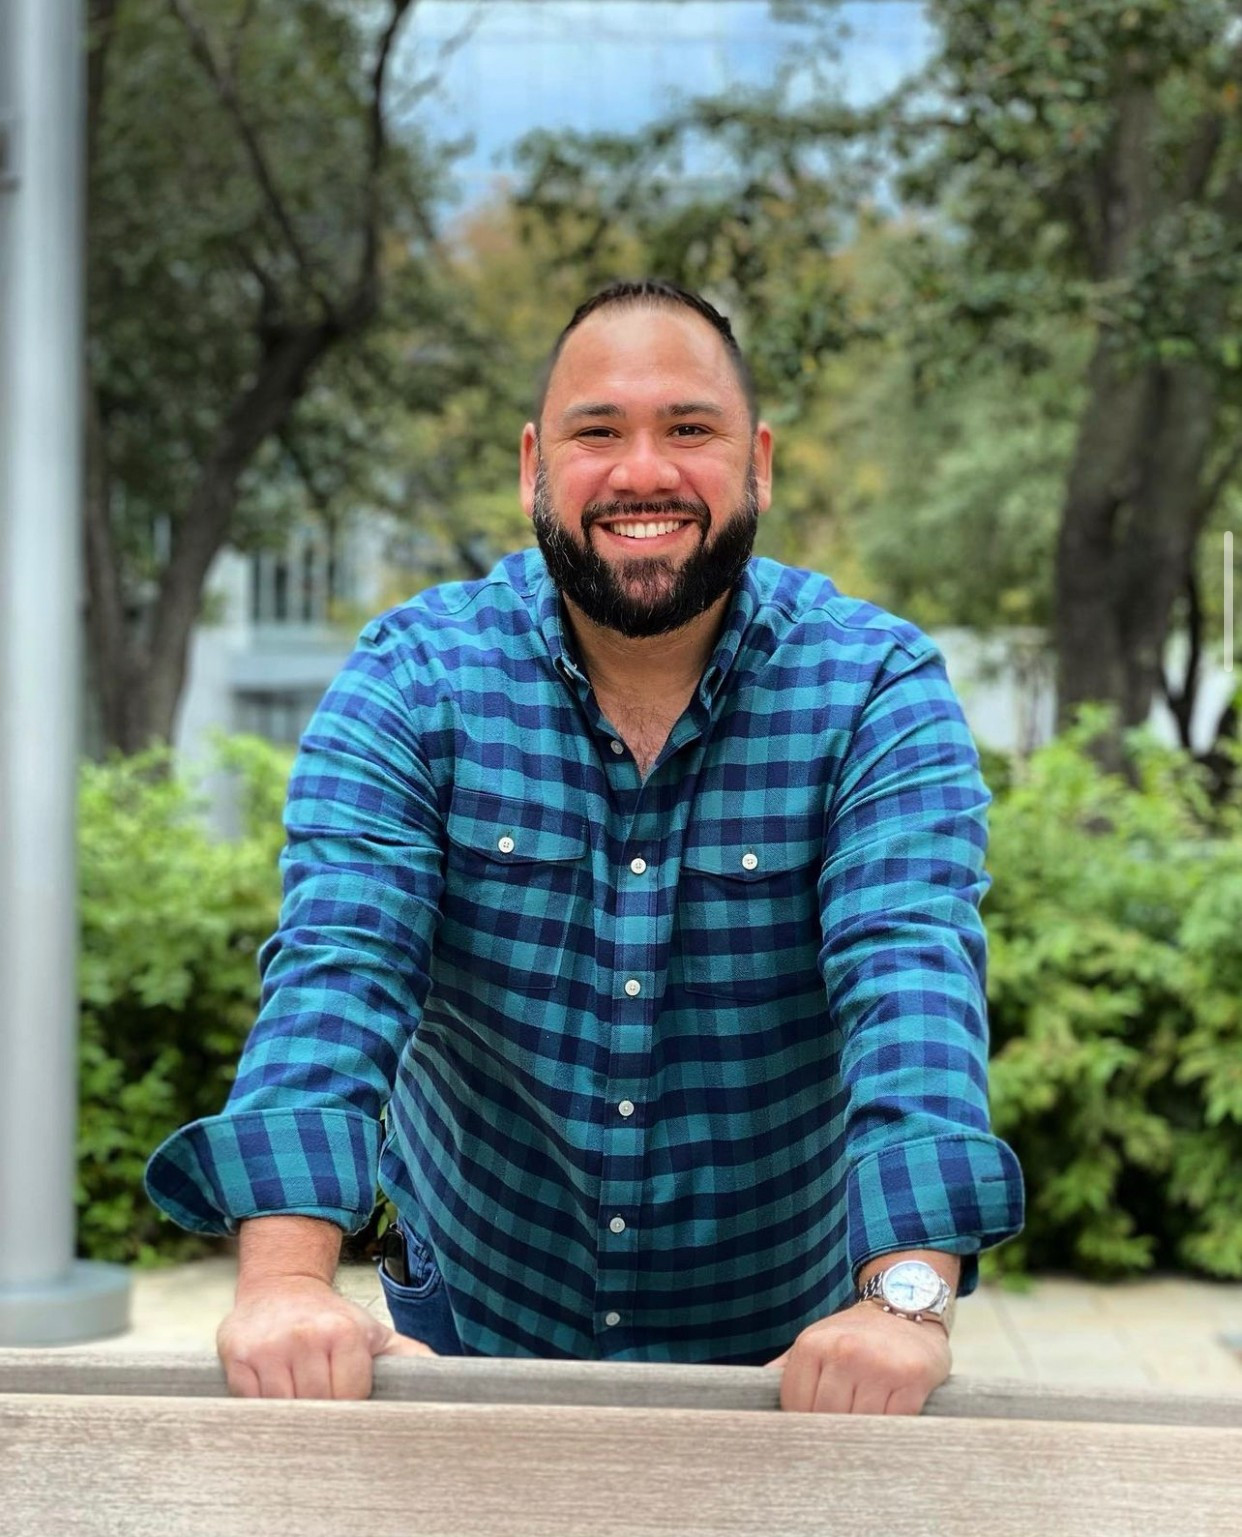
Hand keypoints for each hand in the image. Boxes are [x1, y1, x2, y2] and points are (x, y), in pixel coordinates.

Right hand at [217, 1274, 435, 1398]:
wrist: (281, 1285)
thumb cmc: (331, 1318)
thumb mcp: (373, 1332)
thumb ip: (409, 1356)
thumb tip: (444, 1379)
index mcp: (345, 1333)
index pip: (350, 1399)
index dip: (351, 1411)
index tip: (350, 1414)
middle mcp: (306, 1337)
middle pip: (317, 1407)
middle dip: (322, 1417)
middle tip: (324, 1421)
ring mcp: (268, 1348)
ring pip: (282, 1410)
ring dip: (291, 1418)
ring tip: (299, 1413)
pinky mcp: (236, 1356)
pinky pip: (249, 1403)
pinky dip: (261, 1410)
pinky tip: (272, 1402)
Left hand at [763, 1301, 949, 1413]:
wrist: (906, 1303)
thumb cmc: (856, 1332)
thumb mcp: (817, 1339)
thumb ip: (788, 1367)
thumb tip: (754, 1392)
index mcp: (813, 1344)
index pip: (797, 1406)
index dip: (804, 1422)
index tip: (814, 1425)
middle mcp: (845, 1351)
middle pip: (827, 1418)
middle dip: (833, 1430)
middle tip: (841, 1430)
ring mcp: (880, 1365)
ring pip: (861, 1424)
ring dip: (863, 1431)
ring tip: (865, 1422)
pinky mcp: (912, 1378)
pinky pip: (895, 1421)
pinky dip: (891, 1426)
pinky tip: (889, 1413)